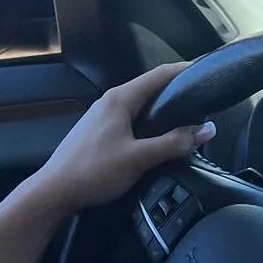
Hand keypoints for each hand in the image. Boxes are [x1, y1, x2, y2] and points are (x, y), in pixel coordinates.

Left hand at [32, 63, 214, 214]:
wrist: (54, 192)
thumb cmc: (93, 172)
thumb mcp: (139, 158)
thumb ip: (175, 143)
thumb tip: (208, 130)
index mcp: (120, 99)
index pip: (160, 74)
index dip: (185, 70)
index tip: (207, 72)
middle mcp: (110, 102)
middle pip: (151, 88)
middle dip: (178, 91)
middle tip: (203, 99)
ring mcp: (103, 116)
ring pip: (141, 105)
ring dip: (164, 109)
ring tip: (187, 118)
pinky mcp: (99, 132)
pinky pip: (131, 119)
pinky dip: (150, 123)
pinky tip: (159, 138)